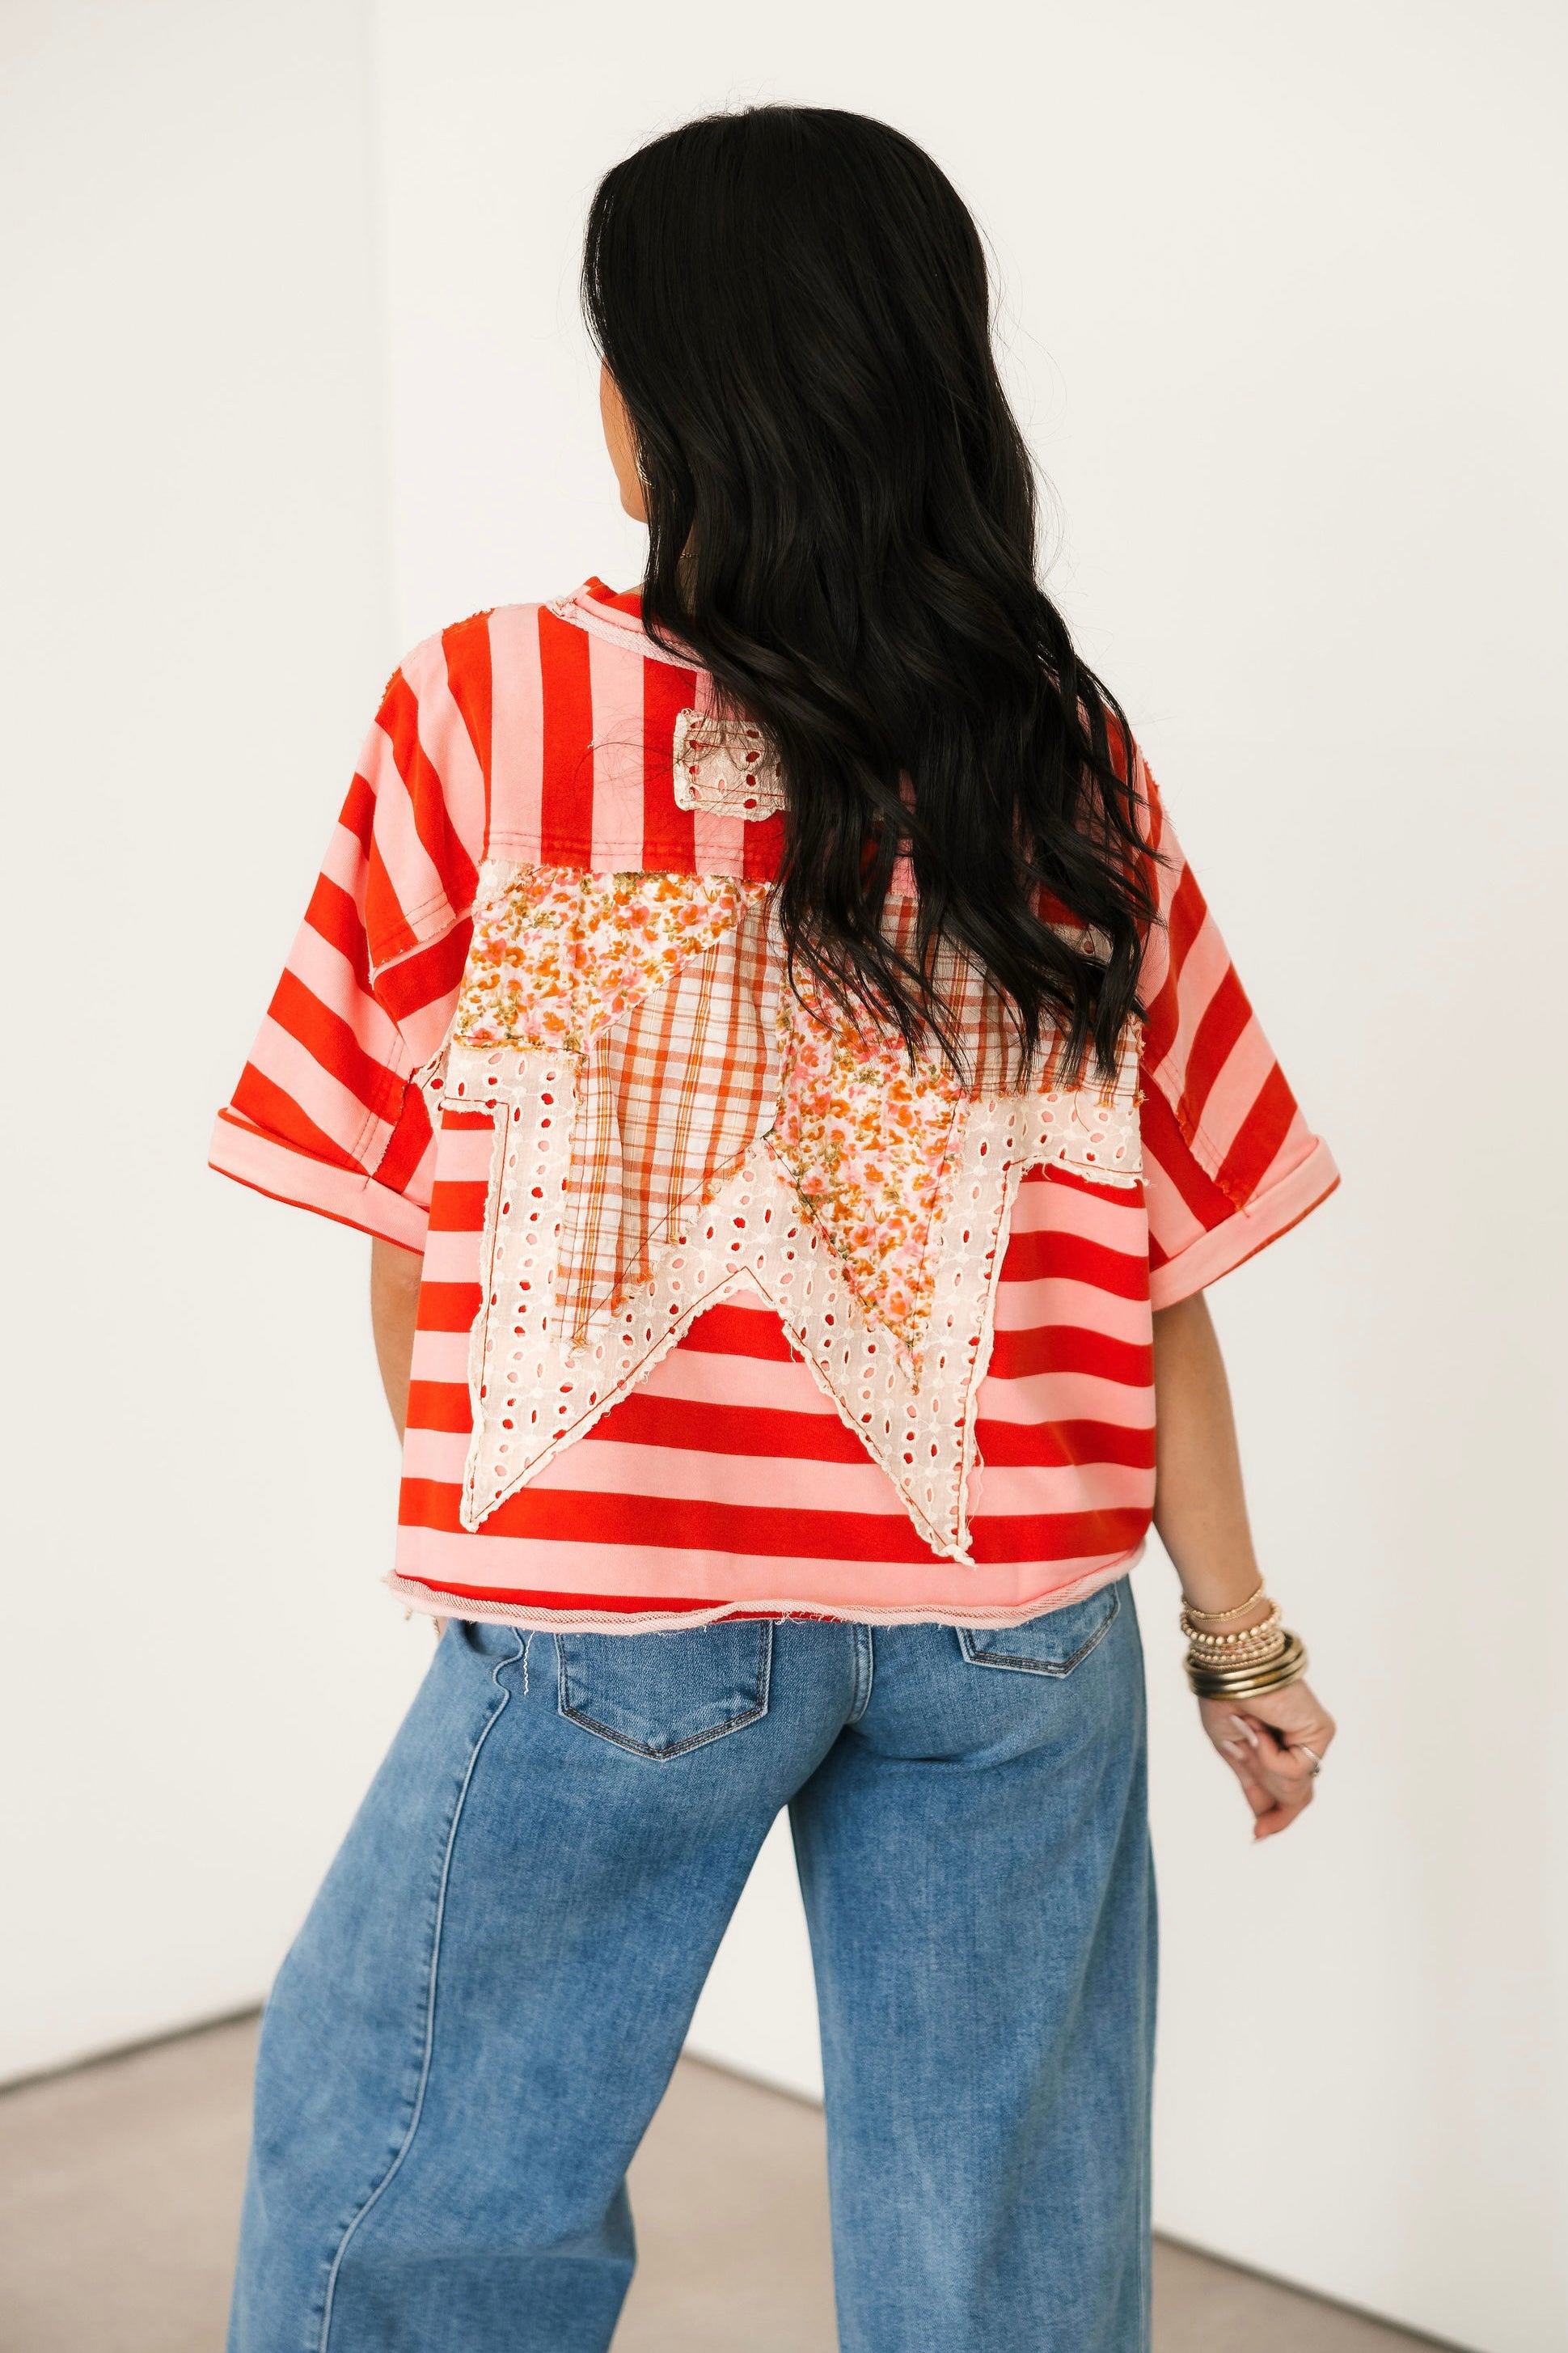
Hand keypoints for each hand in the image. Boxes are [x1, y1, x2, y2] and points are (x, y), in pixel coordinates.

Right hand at [1198, 1678, 1334, 1839]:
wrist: (1229, 1667)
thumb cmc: (1223, 1697)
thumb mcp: (1231, 1752)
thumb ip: (1255, 1785)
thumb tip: (1265, 1822)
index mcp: (1271, 1748)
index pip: (1283, 1792)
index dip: (1275, 1817)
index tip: (1258, 1836)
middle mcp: (1294, 1745)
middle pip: (1295, 1795)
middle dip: (1275, 1808)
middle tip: (1258, 1825)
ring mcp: (1309, 1739)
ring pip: (1295, 1787)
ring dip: (1263, 1769)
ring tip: (1250, 1733)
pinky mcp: (1320, 1732)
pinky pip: (1296, 1769)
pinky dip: (1271, 1756)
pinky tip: (1261, 1730)